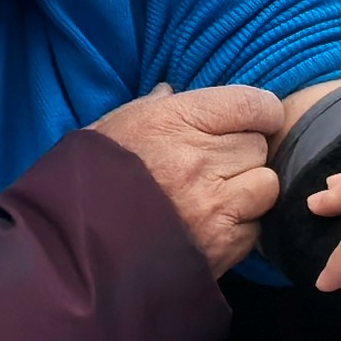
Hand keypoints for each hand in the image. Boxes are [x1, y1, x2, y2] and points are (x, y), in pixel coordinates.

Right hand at [92, 81, 285, 274]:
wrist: (75, 248)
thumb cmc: (92, 180)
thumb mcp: (114, 127)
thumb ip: (150, 107)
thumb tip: (170, 93)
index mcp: (176, 120)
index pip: (255, 104)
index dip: (260, 114)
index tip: (251, 123)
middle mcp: (200, 158)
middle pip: (259, 145)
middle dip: (244, 154)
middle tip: (216, 167)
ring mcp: (213, 204)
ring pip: (265, 184)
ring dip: (249, 191)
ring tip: (219, 198)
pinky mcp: (220, 244)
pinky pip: (255, 226)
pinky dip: (240, 227)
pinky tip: (211, 228)